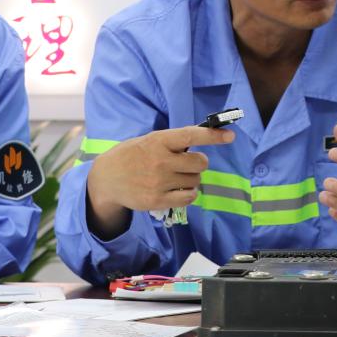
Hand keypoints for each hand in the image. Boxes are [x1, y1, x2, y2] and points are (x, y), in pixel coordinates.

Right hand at [86, 126, 234, 235]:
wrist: (106, 178)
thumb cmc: (131, 155)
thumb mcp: (148, 141)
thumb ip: (172, 142)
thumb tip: (201, 141)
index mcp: (158, 140)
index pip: (191, 135)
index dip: (213, 136)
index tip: (230, 136)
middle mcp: (160, 160)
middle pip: (200, 163)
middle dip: (198, 163)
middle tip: (186, 164)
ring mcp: (159, 182)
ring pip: (195, 180)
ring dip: (191, 179)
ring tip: (176, 177)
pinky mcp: (157, 200)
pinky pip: (188, 197)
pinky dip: (188, 193)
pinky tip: (177, 189)